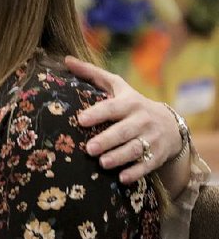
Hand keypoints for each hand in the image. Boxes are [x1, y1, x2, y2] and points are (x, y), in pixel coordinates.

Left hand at [64, 56, 180, 183]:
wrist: (171, 124)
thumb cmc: (133, 104)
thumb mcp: (117, 87)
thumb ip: (92, 74)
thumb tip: (67, 60)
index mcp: (130, 103)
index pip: (112, 108)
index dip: (97, 113)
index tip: (81, 120)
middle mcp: (142, 120)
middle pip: (124, 131)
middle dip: (107, 140)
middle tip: (89, 149)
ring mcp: (152, 138)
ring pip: (135, 149)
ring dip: (119, 157)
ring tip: (102, 163)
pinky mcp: (158, 155)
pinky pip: (147, 165)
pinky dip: (136, 172)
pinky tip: (122, 178)